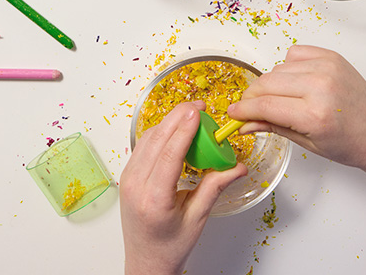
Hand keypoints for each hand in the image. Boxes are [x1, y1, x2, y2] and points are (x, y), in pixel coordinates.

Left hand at [120, 101, 246, 274]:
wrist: (146, 262)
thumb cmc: (170, 246)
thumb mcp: (197, 219)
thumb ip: (215, 187)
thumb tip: (237, 167)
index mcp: (153, 199)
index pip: (169, 155)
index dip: (183, 130)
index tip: (197, 112)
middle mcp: (136, 185)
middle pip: (156, 140)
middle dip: (177, 117)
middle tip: (198, 106)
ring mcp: (128, 178)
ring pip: (148, 138)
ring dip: (168, 122)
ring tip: (190, 114)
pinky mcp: (128, 174)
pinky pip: (143, 145)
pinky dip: (160, 132)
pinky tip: (174, 128)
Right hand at [227, 45, 365, 177]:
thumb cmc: (350, 144)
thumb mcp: (307, 144)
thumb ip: (271, 127)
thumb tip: (244, 123)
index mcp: (315, 114)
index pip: (265, 105)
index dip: (244, 109)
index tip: (233, 113)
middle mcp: (320, 86)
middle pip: (266, 83)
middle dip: (252, 97)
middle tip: (249, 107)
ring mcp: (327, 68)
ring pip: (277, 68)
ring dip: (270, 83)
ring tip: (279, 98)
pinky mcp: (332, 57)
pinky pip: (294, 53)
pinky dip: (288, 67)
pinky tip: (295, 82)